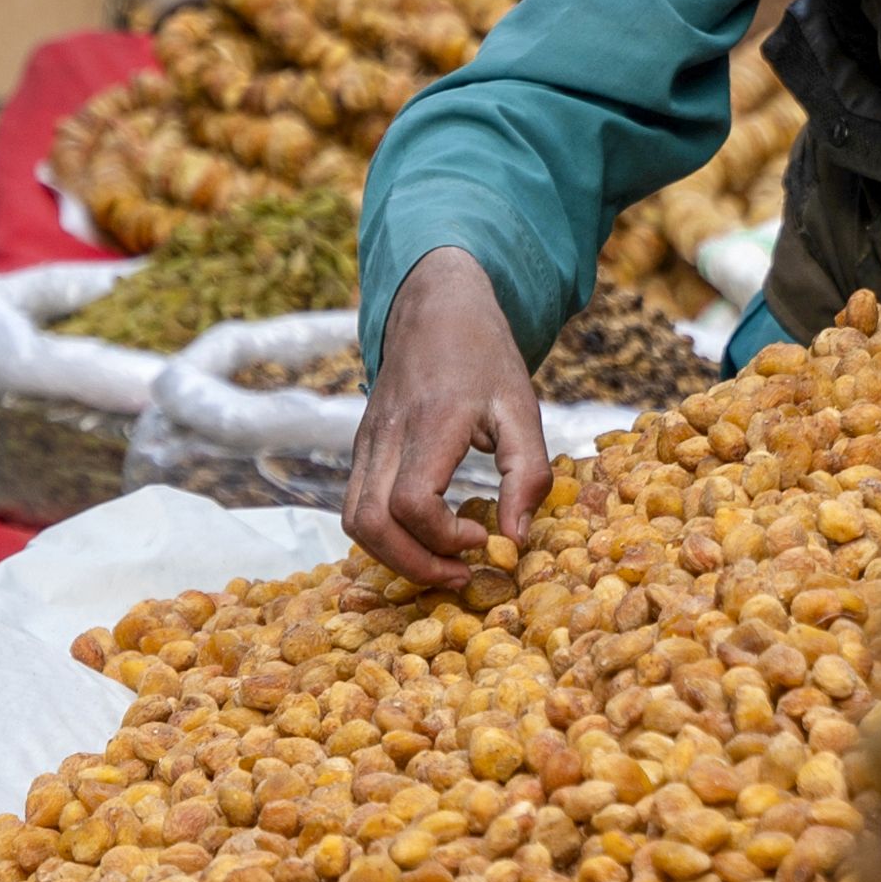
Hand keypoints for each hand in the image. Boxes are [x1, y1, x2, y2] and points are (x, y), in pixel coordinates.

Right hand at [348, 243, 550, 589]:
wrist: (435, 309)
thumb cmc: (484, 358)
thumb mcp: (523, 408)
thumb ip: (527, 473)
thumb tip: (516, 538)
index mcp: (431, 423)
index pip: (411, 503)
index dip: (444, 537)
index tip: (484, 537)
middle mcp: (387, 435)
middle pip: (370, 524)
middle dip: (414, 565)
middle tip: (460, 573)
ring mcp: (367, 442)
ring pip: (353, 522)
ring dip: (393, 557)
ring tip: (442, 561)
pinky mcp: (361, 448)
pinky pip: (354, 506)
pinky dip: (382, 536)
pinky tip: (423, 536)